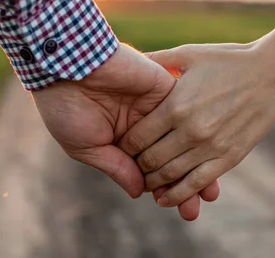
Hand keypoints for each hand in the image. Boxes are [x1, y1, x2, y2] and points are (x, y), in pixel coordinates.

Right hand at [33, 43, 219, 219]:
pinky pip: (186, 114)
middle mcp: (141, 126)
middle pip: (170, 158)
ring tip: (208, 193)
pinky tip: (208, 161)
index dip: (162, 188)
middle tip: (194, 208)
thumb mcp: (86, 146)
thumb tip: (140, 192)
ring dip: (196, 166)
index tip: (176, 208)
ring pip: (182, 142)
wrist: (67, 66)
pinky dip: (196, 137)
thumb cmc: (66, 108)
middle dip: (183, 184)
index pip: (147, 168)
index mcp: (120, 139)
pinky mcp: (165, 89)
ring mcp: (155, 108)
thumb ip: (116, 167)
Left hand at [117, 43, 274, 206]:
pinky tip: (165, 199)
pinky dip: (178, 195)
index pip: (137, 137)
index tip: (120, 146)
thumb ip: (156, 61)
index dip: (124, 146)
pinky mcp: (229, 157)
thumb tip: (128, 56)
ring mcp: (210, 146)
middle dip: (135, 166)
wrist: (271, 73)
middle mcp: (190, 130)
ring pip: (170, 175)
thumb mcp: (188, 54)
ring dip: (152, 183)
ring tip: (144, 183)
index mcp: (176, 105)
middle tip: (130, 166)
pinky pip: (197, 183)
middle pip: (150, 160)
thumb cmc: (226, 60)